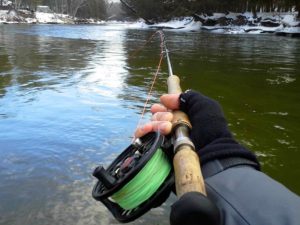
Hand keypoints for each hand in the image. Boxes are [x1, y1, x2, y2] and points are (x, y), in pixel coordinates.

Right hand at [135, 90, 258, 170]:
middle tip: (169, 118)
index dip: (161, 107)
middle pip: (156, 117)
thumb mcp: (204, 105)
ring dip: (155, 123)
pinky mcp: (156, 151)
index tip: (161, 105)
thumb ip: (186, 97)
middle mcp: (172, 129)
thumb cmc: (211, 129)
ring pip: (149, 126)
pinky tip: (147, 130)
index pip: (164, 111)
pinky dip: (141, 131)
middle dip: (160, 115)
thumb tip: (164, 98)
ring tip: (166, 128)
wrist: (210, 152)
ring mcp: (163, 141)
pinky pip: (142, 138)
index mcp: (182, 119)